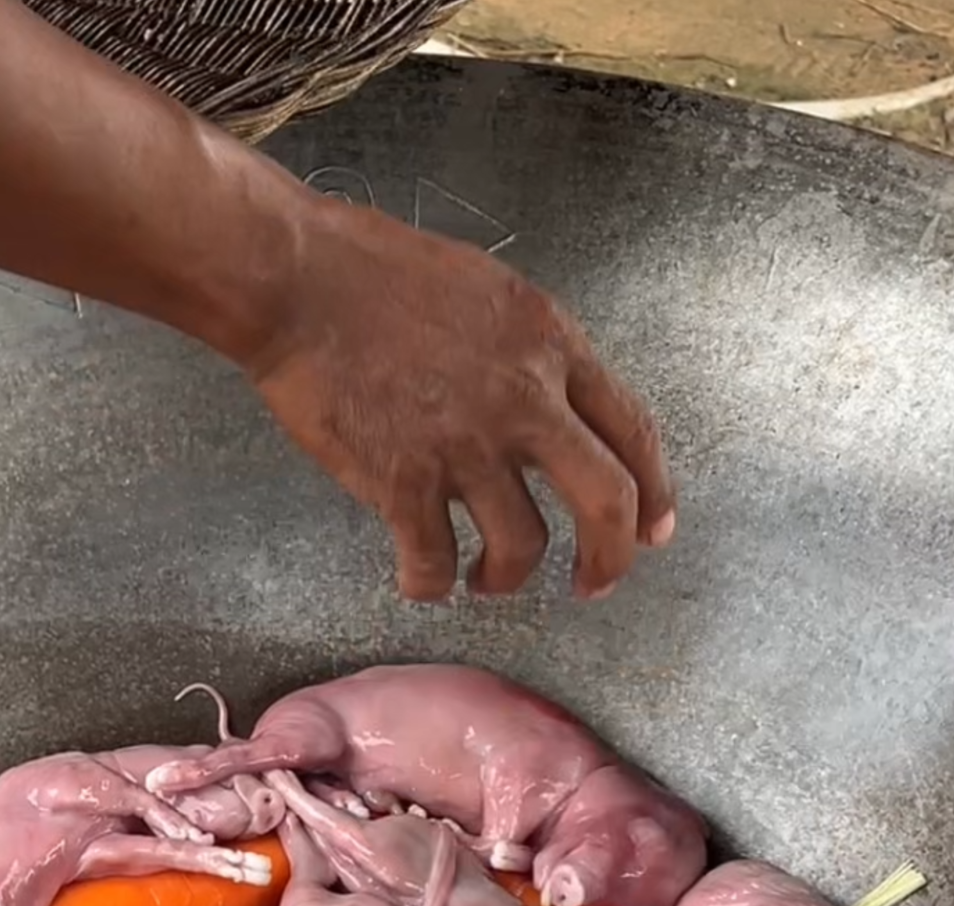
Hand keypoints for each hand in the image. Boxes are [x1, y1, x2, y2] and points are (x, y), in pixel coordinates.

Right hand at [246, 196, 674, 601]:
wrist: (299, 281)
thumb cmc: (375, 272)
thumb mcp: (486, 292)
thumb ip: (527, 354)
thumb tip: (547, 410)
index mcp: (549, 344)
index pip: (633, 430)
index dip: (653, 492)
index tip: (652, 530)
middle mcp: (523, 400)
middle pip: (604, 502)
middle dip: (609, 559)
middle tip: (592, 585)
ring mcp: (465, 446)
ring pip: (521, 547)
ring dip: (506, 578)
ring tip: (485, 581)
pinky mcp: (403, 482)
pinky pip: (433, 563)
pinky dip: (429, 584)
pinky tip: (420, 580)